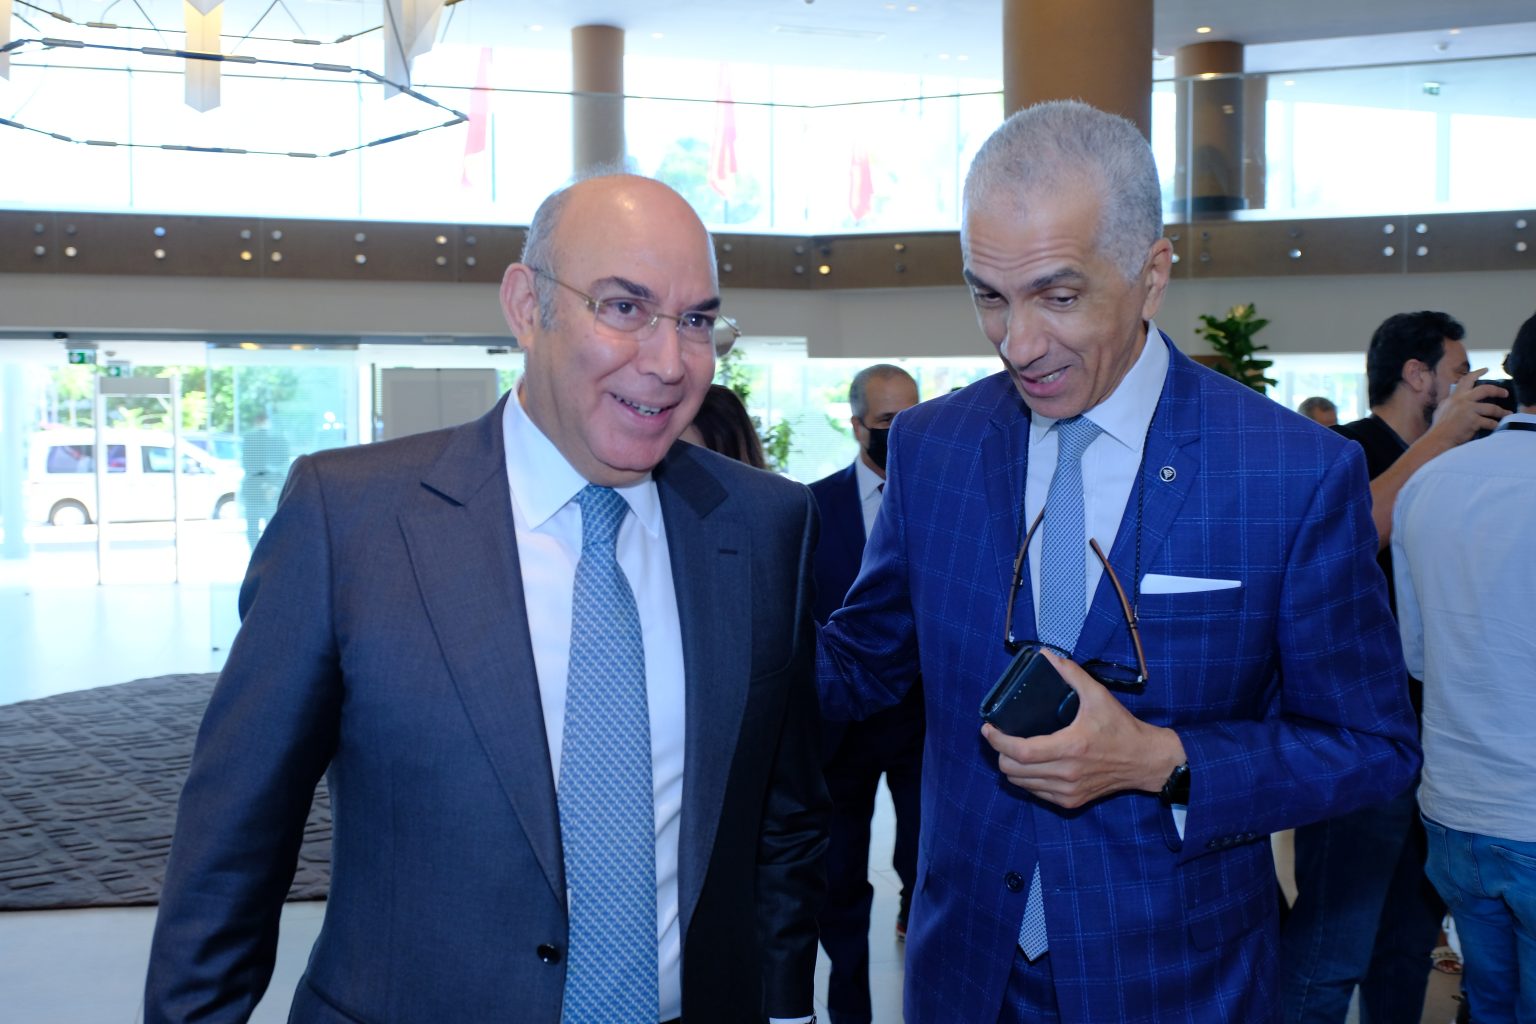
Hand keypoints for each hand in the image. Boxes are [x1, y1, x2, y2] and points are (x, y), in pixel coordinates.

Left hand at [980, 648, 1184, 808]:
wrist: (1144, 761)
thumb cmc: (1121, 728)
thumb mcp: (1098, 695)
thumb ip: (1071, 674)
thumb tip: (1048, 655)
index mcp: (1070, 747)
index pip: (1021, 751)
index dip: (998, 741)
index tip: (988, 729)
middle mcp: (1067, 773)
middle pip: (1014, 770)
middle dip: (1000, 753)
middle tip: (1001, 737)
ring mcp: (1068, 791)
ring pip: (1021, 784)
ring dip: (1012, 767)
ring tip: (1014, 749)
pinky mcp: (1071, 802)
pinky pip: (1036, 793)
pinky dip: (1027, 779)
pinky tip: (1032, 764)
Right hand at [1427, 368, 1508, 445]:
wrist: (1437, 439)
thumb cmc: (1439, 427)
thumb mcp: (1442, 409)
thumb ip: (1450, 403)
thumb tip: (1454, 400)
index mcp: (1454, 397)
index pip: (1466, 381)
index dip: (1477, 373)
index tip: (1486, 369)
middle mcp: (1461, 400)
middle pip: (1484, 390)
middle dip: (1497, 390)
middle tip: (1505, 393)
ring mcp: (1467, 410)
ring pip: (1491, 407)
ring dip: (1501, 412)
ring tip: (1507, 414)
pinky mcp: (1473, 421)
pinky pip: (1489, 422)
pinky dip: (1494, 425)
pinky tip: (1497, 426)